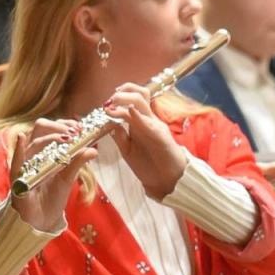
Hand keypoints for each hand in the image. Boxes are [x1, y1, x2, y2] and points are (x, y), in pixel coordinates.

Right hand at [9, 117, 95, 231]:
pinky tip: (22, 138)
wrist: (43, 219)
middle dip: (58, 128)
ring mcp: (23, 164)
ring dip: (51, 138)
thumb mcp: (68, 177)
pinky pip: (16, 162)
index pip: (50, 128)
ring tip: (67, 140)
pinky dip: (18, 149)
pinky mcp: (17, 178)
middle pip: (40, 129)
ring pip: (34, 143)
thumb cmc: (52, 196)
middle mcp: (31, 153)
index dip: (63, 124)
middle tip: (74, 133)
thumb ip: (78, 162)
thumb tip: (93, 149)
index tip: (79, 127)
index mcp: (43, 150)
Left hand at [106, 84, 187, 198]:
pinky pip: (148, 122)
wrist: (167, 181)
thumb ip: (120, 137)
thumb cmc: (149, 165)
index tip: (107, 102)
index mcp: (142, 122)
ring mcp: (155, 125)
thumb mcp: (128, 150)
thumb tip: (110, 123)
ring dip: (126, 99)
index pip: (134, 99)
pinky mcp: (160, 135)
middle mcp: (149, 120)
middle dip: (123, 92)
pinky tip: (128, 112)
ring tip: (113, 103)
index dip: (121, 95)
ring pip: (143, 102)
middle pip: (140, 94)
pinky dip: (137, 115)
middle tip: (110, 100)